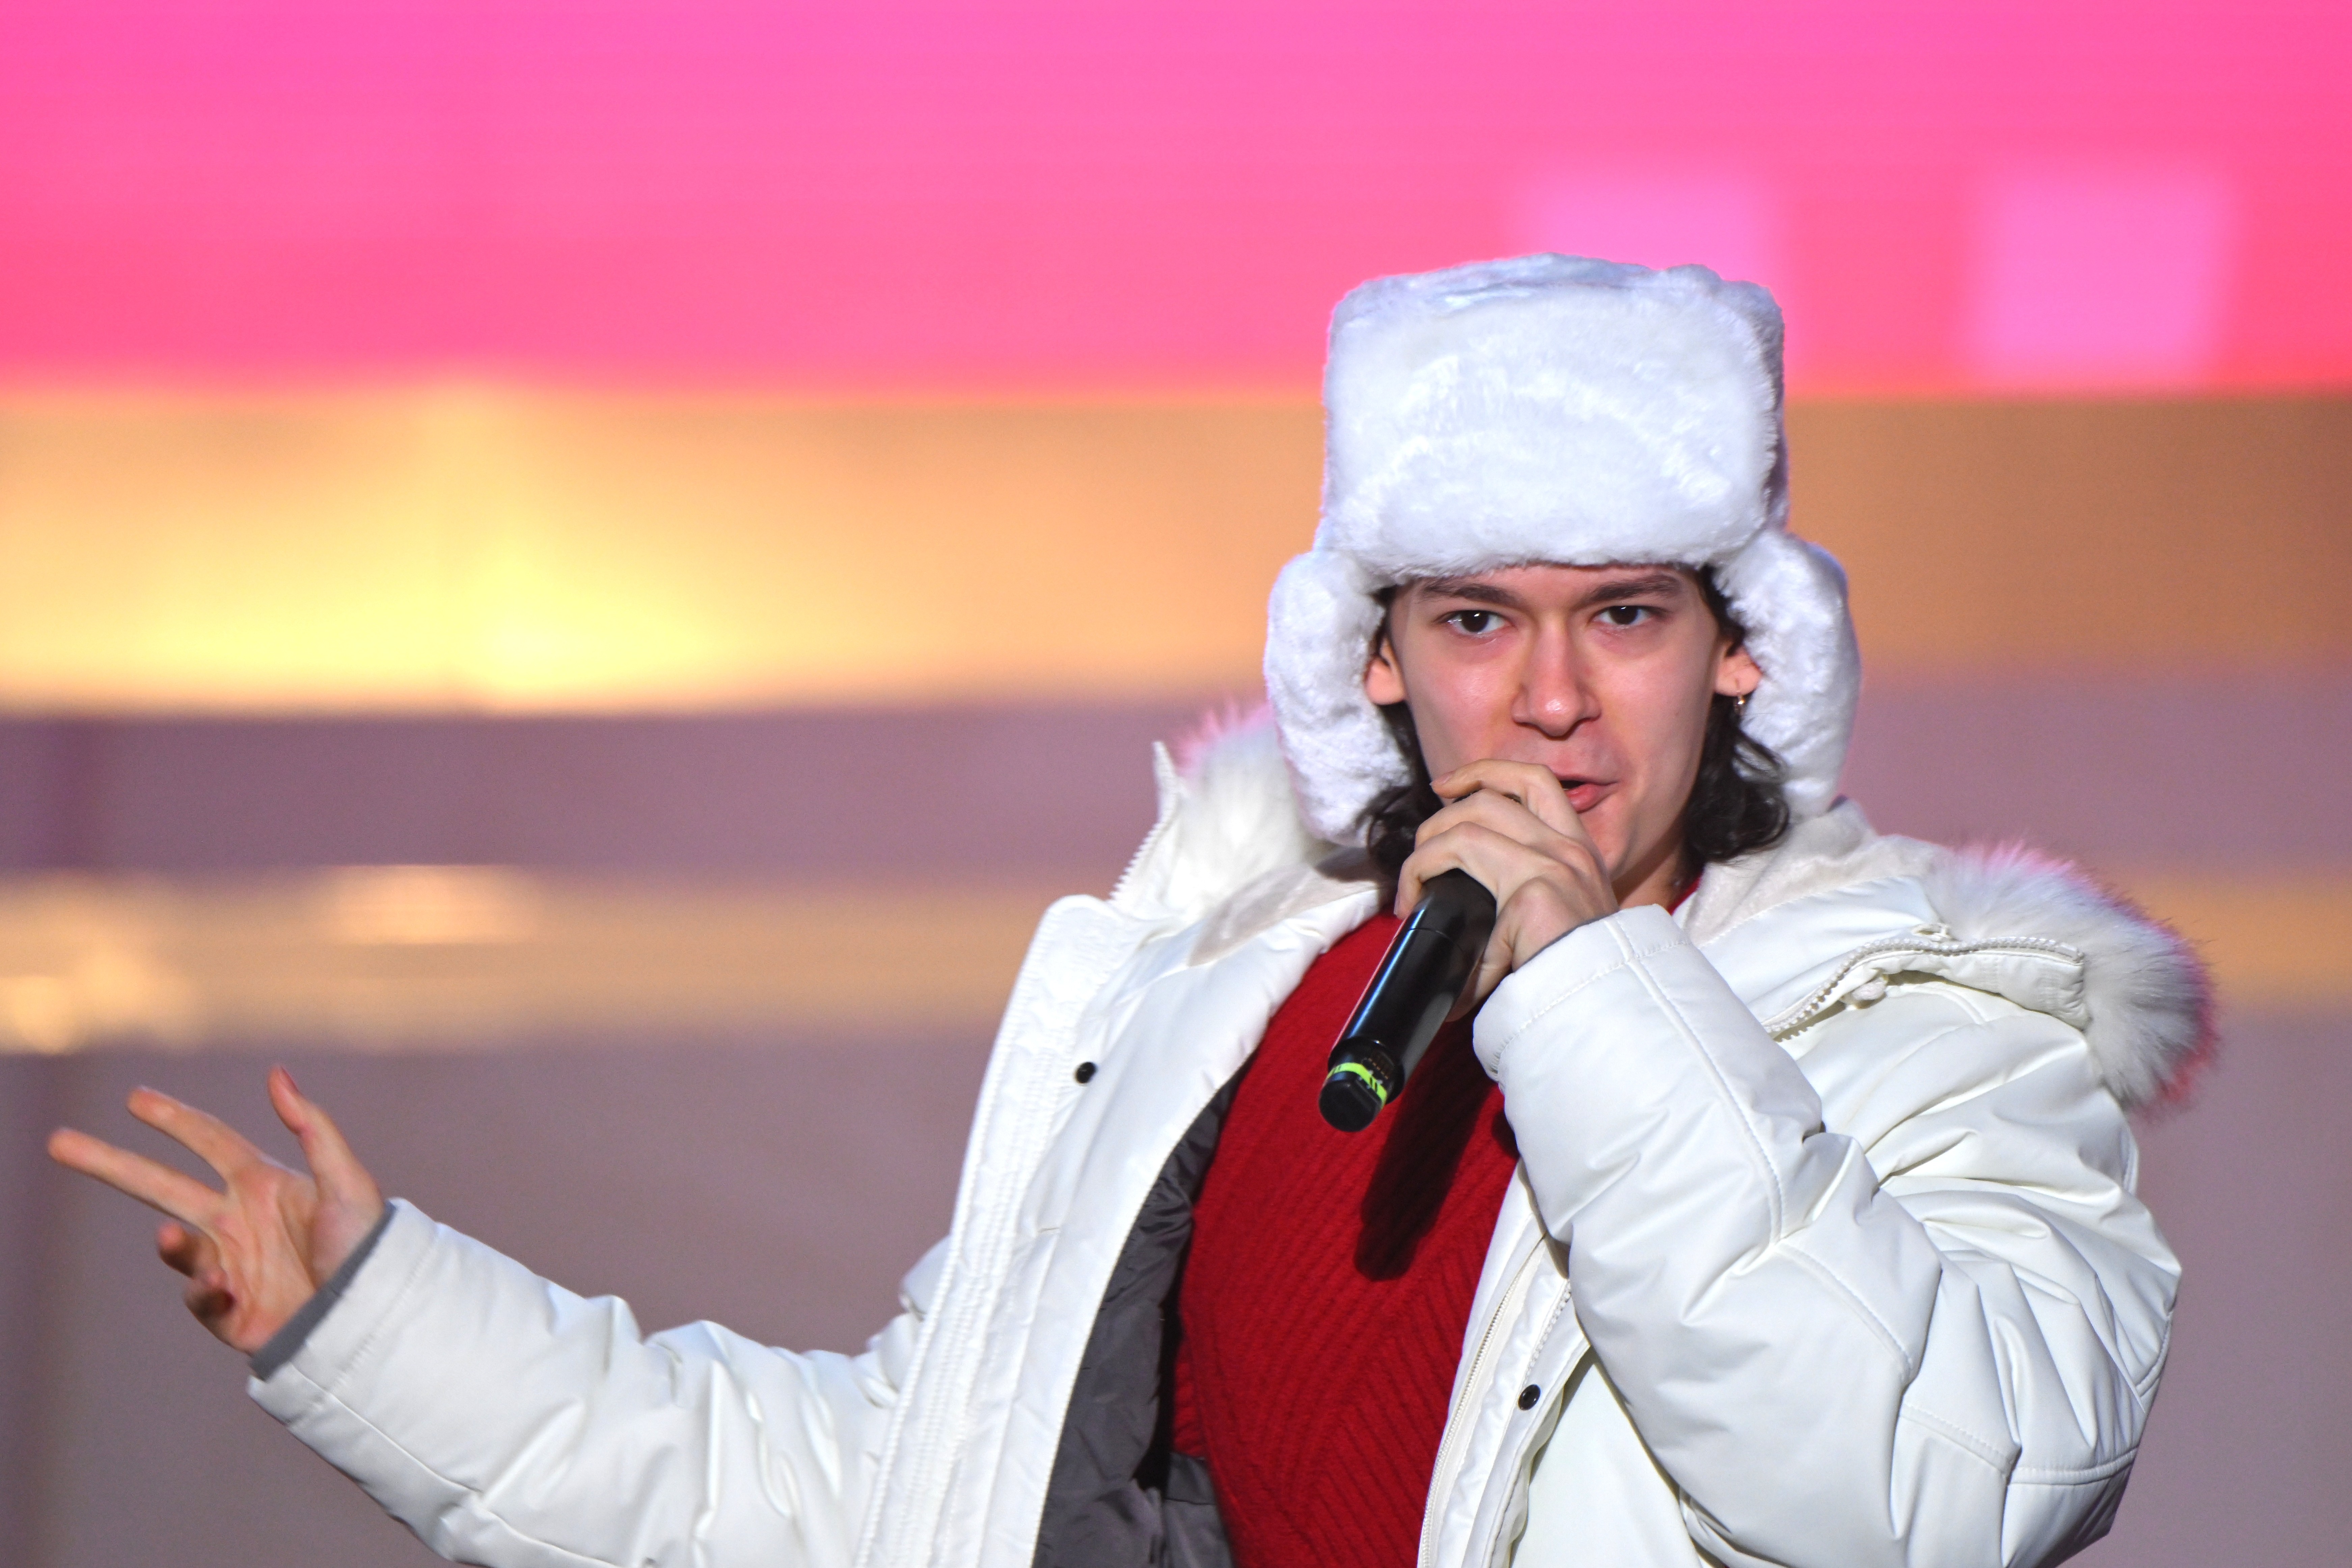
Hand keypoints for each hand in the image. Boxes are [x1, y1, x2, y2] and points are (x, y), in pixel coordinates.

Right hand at [47, 1067, 385, 1354]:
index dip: (175, 1119)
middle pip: (162, 1183)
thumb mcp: (346, 1181)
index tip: (134, 1099)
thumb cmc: (367, 1245)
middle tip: (60, 1142)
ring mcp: (230, 1263)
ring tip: (172, 1235)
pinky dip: (204, 1291)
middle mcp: (239, 1219)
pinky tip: (224, 1289)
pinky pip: (200, 1296)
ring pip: (176, 1244)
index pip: (209, 1141)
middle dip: (112, 1163)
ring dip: (172, 1242)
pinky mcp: (229, 1308)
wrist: (373, 1312)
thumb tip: (277, 1074)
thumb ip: (313, 1128)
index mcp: (264, 1184)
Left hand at [1397, 760, 1619, 1012]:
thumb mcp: (1554, 923)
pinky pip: (1457, 862)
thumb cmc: (1576, 975)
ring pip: (1469, 823)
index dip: (1485, 773)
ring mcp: (1555, 866)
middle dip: (1441, 817)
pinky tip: (1418, 910)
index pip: (1535, 781)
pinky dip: (1425, 881)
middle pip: (1493, 795)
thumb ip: (1521, 898)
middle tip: (1419, 855)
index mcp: (1578, 852)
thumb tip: (1469, 917)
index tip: (1447, 788)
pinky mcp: (1534, 891)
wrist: (1604, 1007)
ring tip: (1412, 885)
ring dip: (1426, 850)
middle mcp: (1570, 850)